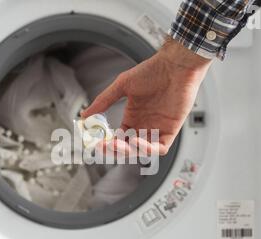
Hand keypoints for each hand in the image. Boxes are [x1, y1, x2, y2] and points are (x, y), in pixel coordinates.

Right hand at [81, 38, 211, 155]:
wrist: (174, 65)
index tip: (98, 144)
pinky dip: (149, 149)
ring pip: (143, 150)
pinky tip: (138, 142)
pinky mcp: (171, 130)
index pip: (118, 138)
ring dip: (130, 151)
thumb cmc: (152, 70)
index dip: (108, 144)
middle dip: (117, 151)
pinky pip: (160, 148)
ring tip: (120, 144)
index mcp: (132, 117)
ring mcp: (157, 128)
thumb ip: (103, 101)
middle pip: (129, 147)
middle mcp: (144, 125)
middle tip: (107, 146)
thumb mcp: (121, 85)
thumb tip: (85, 114)